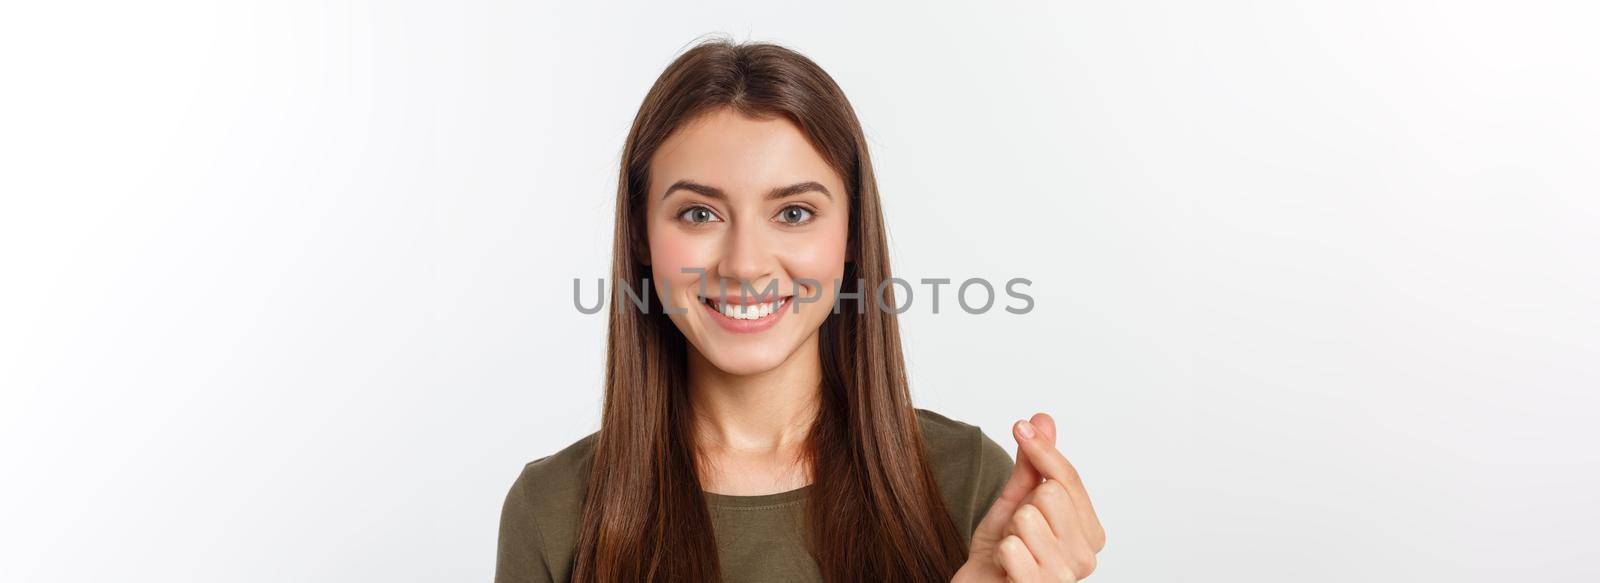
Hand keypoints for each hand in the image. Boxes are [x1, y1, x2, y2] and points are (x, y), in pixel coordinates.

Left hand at [953, 413, 1105, 581]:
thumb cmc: (1002, 552)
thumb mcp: (1016, 502)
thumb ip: (1034, 465)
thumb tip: (1043, 420)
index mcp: (1090, 533)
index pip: (1069, 478)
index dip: (1042, 449)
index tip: (1021, 426)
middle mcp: (1086, 557)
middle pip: (1051, 494)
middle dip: (1021, 507)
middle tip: (1016, 532)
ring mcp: (1065, 577)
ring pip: (1028, 518)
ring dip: (1008, 533)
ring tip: (1011, 552)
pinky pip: (1012, 547)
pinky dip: (999, 554)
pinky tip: (1005, 569)